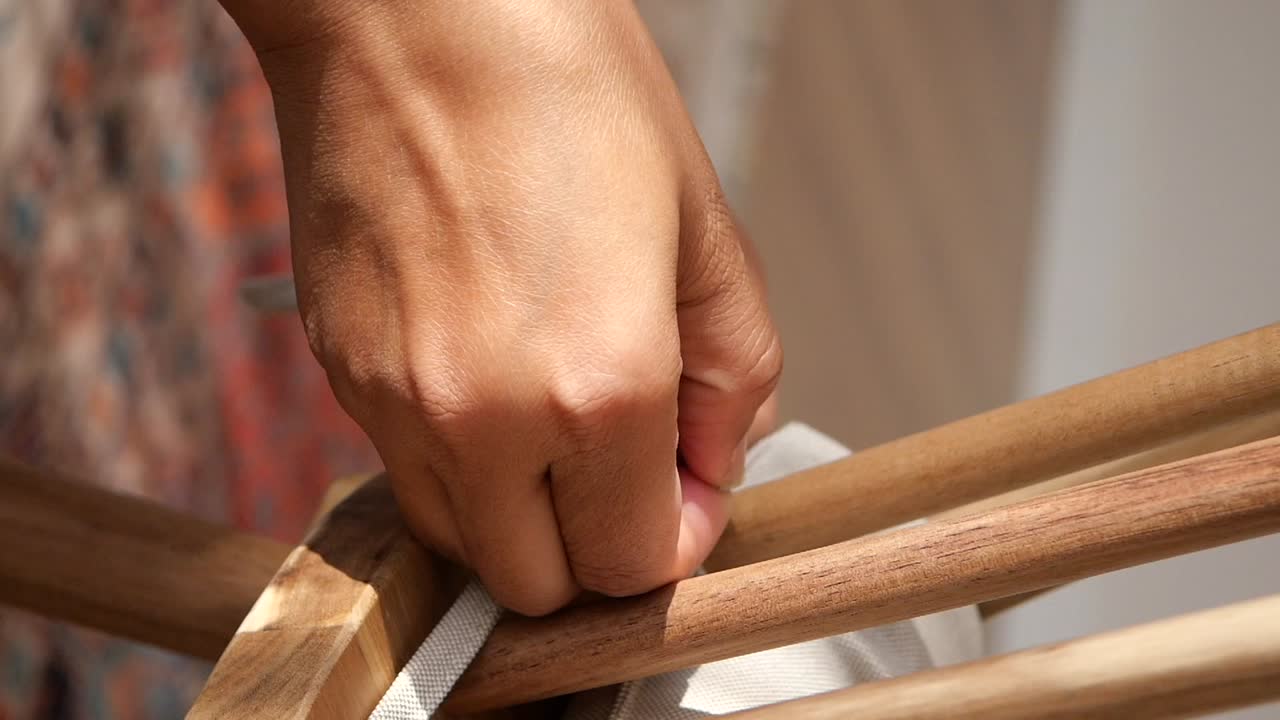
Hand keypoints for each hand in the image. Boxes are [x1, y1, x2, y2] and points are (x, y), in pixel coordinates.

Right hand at [228, 0, 781, 614]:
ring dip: (521, 515)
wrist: (406, 11)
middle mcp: (485, 422)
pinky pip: (406, 472)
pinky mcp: (338, 374)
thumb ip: (734, 374)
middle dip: (596, 545)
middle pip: (541, 585)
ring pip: (464, 544)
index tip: (683, 482)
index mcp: (600, 388)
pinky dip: (458, 459)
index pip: (636, 566)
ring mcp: (396, 405)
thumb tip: (713, 464)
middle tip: (625, 461)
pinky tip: (487, 369)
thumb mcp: (702, 224)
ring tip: (553, 415)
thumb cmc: (564, 86)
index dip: (674, 537)